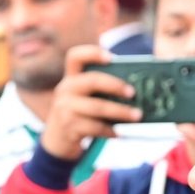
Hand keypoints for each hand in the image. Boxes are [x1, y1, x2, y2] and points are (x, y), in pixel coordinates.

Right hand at [39, 45, 140, 160]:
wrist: (57, 139)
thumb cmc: (80, 114)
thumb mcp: (84, 97)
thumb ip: (101, 90)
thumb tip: (135, 92)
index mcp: (71, 78)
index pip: (75, 57)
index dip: (92, 53)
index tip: (112, 58)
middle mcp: (65, 89)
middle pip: (91, 80)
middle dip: (115, 85)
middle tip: (133, 92)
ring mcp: (64, 108)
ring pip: (96, 107)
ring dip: (120, 111)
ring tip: (137, 116)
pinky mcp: (68, 127)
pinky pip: (94, 127)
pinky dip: (110, 131)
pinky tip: (119, 134)